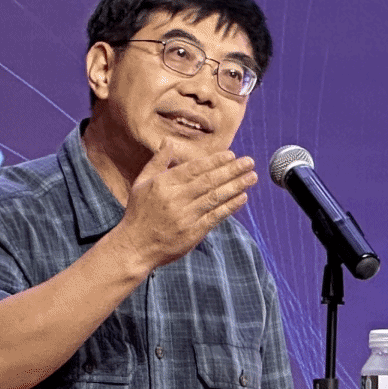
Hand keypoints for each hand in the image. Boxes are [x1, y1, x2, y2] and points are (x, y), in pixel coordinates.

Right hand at [113, 140, 255, 271]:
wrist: (135, 247)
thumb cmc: (139, 212)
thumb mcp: (142, 183)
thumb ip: (158, 162)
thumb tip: (169, 141)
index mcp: (163, 184)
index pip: (194, 168)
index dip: (215, 161)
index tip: (232, 155)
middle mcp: (175, 199)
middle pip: (209, 181)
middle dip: (232, 170)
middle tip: (250, 162)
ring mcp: (186, 216)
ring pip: (215, 197)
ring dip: (236, 186)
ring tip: (252, 177)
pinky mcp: (193, 233)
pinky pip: (216, 216)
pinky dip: (230, 206)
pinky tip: (243, 197)